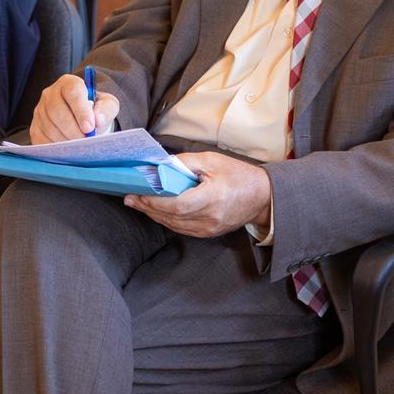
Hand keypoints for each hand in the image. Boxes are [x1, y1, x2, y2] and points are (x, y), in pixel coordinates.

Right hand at [30, 74, 117, 141]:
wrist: (83, 118)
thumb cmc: (95, 109)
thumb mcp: (107, 104)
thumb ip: (106, 109)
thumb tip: (98, 120)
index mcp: (69, 83)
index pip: (72, 93)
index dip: (81, 111)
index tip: (90, 127)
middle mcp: (50, 94)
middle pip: (57, 111)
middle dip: (73, 130)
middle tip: (86, 141)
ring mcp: (40, 111)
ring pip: (49, 127)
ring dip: (65, 140)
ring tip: (79, 147)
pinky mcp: (35, 128)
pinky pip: (41, 140)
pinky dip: (55, 148)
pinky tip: (67, 150)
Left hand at [124, 152, 271, 237]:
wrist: (263, 197)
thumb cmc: (240, 175)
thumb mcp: (213, 160)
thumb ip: (185, 162)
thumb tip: (162, 165)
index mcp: (212, 198)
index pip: (176, 205)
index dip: (153, 202)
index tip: (136, 194)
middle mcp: (209, 218)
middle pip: (171, 217)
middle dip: (147, 208)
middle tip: (130, 198)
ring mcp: (209, 229)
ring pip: (174, 225)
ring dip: (154, 214)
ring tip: (138, 203)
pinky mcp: (208, 233)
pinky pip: (182, 228)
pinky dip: (167, 219)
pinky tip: (157, 210)